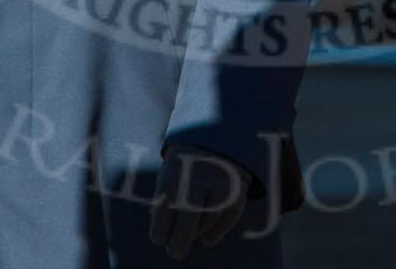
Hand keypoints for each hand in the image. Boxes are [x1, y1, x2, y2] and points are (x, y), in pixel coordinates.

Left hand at [148, 146, 250, 260]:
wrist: (213, 141)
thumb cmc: (182, 168)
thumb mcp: (167, 178)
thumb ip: (163, 206)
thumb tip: (162, 236)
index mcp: (174, 176)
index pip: (164, 212)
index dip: (160, 231)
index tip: (159, 238)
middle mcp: (197, 179)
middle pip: (188, 217)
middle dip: (179, 241)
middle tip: (174, 253)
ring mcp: (218, 185)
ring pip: (208, 219)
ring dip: (198, 232)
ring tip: (190, 235)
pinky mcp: (236, 191)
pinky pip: (227, 219)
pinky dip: (216, 232)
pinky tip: (207, 239)